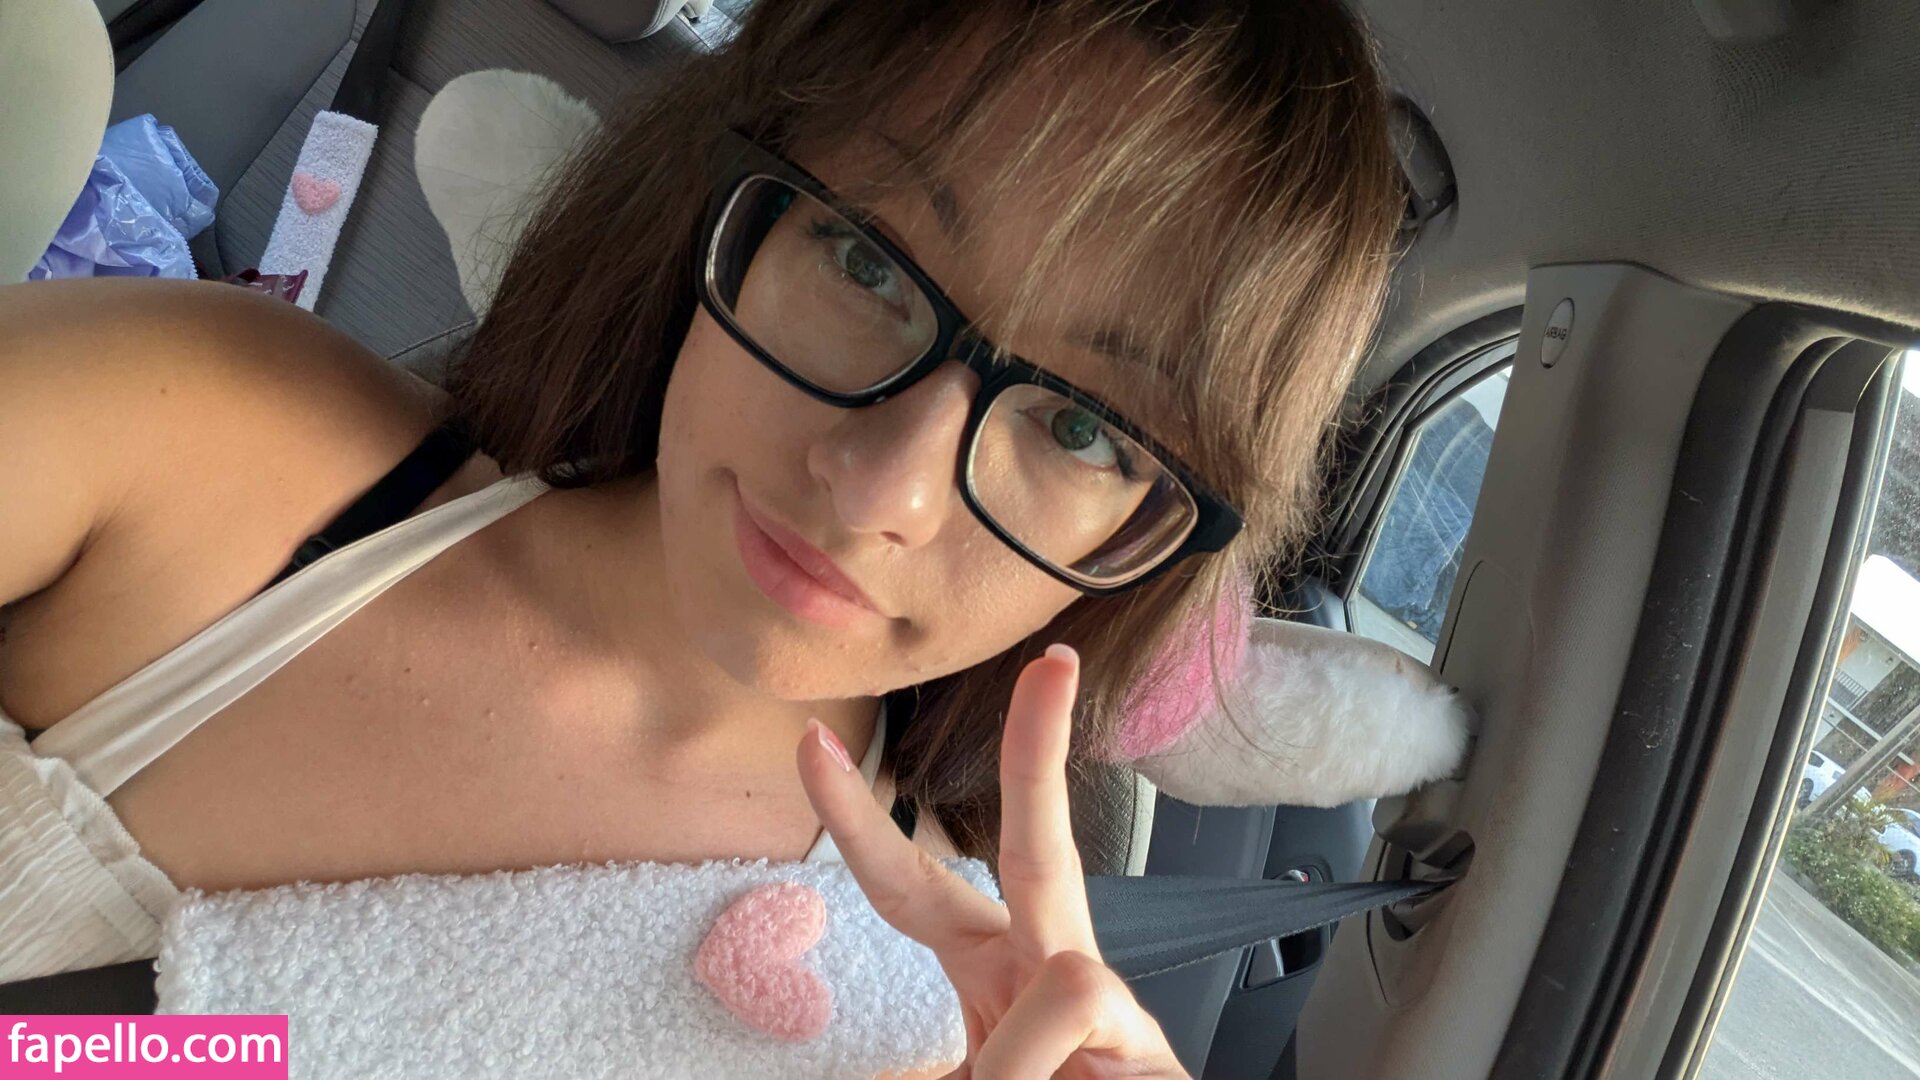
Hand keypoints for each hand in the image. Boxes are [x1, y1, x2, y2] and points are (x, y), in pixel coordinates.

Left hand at [798, 644, 1187, 1078]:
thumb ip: (917, 1070)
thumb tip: (871, 1076)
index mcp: (988, 970)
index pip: (909, 886)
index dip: (858, 820)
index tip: (813, 745)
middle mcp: (1048, 966)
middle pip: (1038, 844)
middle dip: (1040, 751)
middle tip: (1050, 663)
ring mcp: (1110, 1003)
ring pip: (1067, 975)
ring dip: (1014, 1063)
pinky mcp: (1153, 1042)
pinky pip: (1080, 1017)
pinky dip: (1031, 1065)